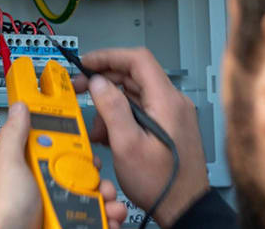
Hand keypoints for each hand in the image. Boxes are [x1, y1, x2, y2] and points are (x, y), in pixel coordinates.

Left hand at [0, 102, 126, 228]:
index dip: (72, 141)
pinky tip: (110, 217)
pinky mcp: (66, 222)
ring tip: (110, 202)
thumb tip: (19, 107)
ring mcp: (54, 207)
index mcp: (25, 168)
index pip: (53, 145)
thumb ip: (14, 136)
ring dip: (106, 196)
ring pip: (89, 194)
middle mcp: (42, 187)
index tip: (87, 142)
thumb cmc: (0, 215)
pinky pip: (93, 217)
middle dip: (94, 172)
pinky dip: (107, 217)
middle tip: (98, 177)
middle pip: (77, 170)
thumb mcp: (7, 167)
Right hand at [73, 48, 209, 226]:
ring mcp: (172, 114)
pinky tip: (109, 134)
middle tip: (81, 88)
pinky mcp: (167, 125)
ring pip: (134, 94)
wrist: (184, 208)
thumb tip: (99, 83)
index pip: (138, 60)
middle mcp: (173, 103)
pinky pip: (140, 109)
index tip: (88, 63)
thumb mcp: (128, 146)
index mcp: (167, 102)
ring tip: (97, 127)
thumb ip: (112, 109)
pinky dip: (121, 116)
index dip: (109, 57)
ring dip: (110, 104)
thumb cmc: (162, 184)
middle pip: (134, 75)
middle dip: (104, 81)